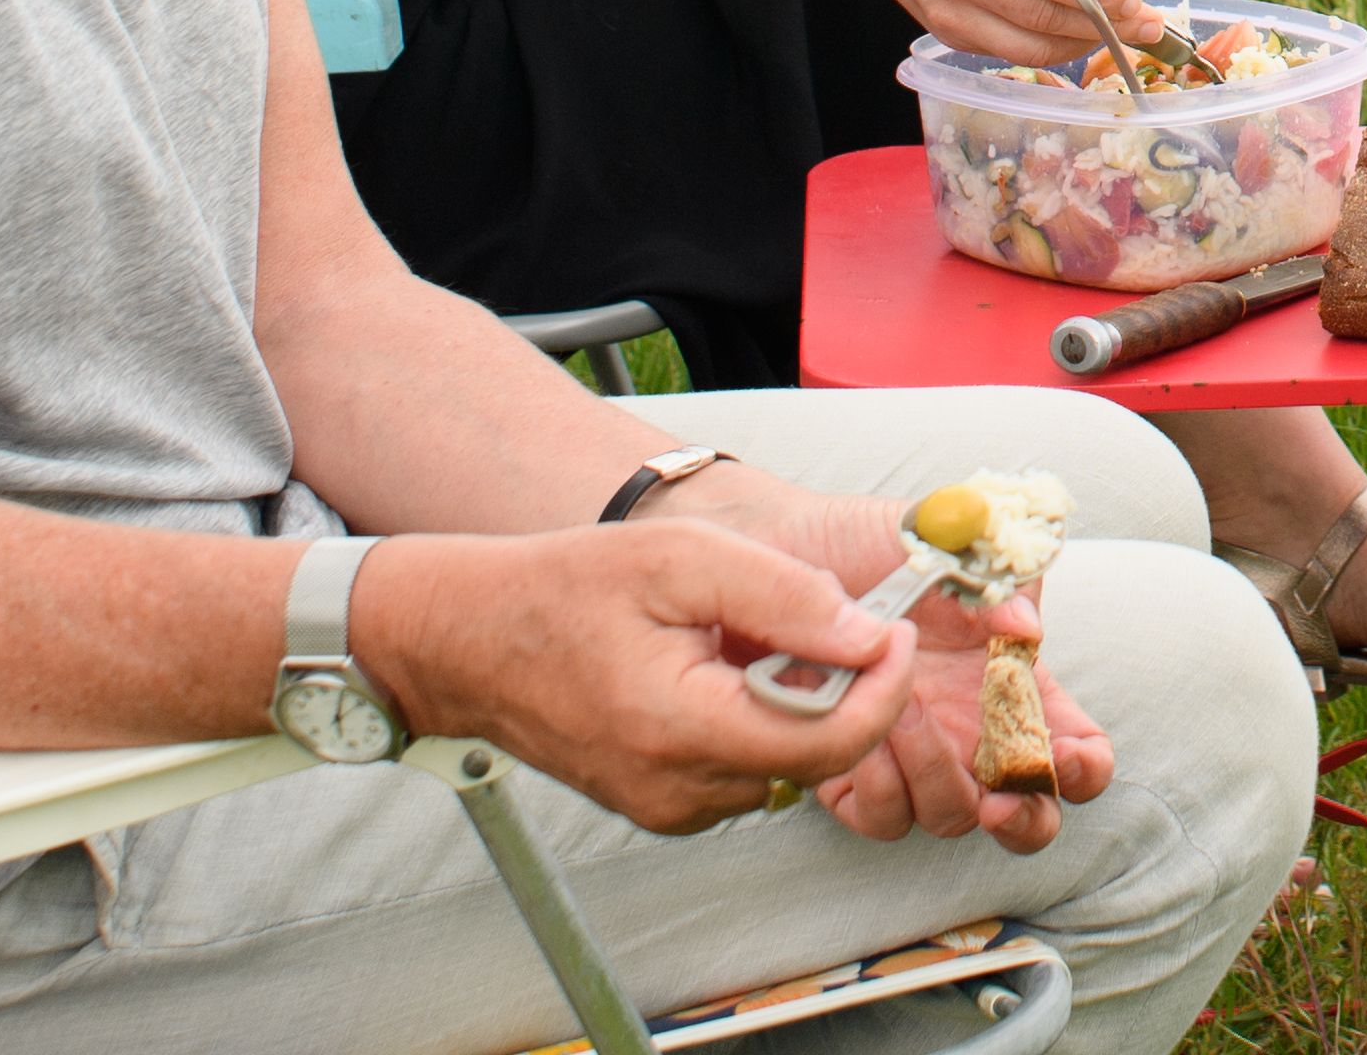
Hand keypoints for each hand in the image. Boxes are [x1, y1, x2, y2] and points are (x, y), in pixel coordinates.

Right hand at [349, 524, 913, 833]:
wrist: (470, 641)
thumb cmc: (564, 590)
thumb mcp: (681, 558)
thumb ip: (781, 594)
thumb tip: (866, 632)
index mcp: (683, 730)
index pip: (830, 743)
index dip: (884, 691)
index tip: (896, 633)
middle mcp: (679, 789)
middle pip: (814, 757)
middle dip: (842, 688)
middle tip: (836, 619)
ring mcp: (669, 807)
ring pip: (783, 763)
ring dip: (796, 701)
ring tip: (756, 636)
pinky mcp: (662, 805)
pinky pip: (743, 767)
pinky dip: (757, 718)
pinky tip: (724, 667)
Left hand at [649, 472, 1114, 850]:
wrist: (778, 548)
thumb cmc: (871, 543)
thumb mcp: (945, 544)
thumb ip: (998, 578)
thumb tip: (1026, 629)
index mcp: (1009, 681)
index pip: (1073, 746)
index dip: (1083, 768)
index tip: (1067, 760)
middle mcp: (968, 730)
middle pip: (1024, 812)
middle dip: (1023, 819)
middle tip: (998, 797)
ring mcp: (910, 758)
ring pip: (947, 816)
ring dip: (935, 774)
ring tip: (901, 710)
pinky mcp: (849, 778)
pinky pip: (880, 815)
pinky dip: (878, 788)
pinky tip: (860, 736)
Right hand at [871, 0, 1163, 64]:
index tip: (1140, 3)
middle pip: (1044, 16)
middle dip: (1106, 25)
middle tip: (1150, 26)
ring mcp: (948, 10)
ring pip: (1030, 47)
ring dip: (1085, 44)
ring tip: (1122, 32)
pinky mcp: (947, 36)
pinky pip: (1012, 53)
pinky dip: (1053, 49)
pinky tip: (1079, 34)